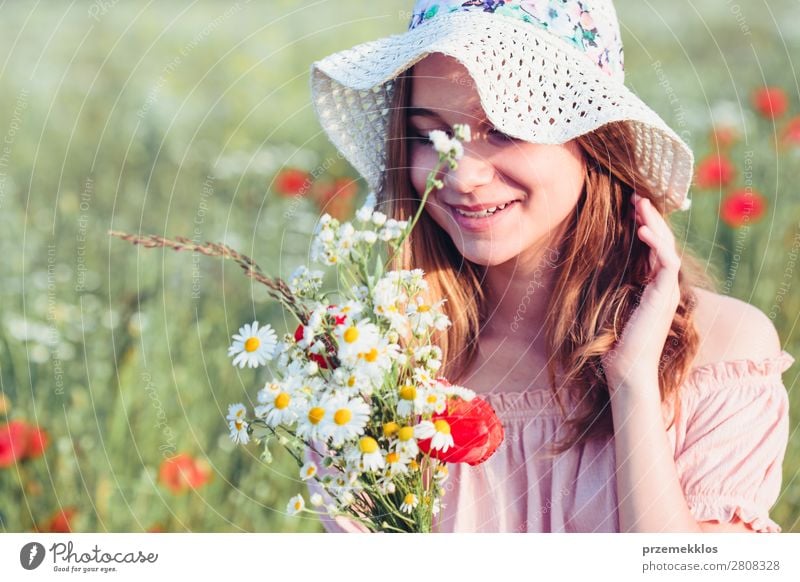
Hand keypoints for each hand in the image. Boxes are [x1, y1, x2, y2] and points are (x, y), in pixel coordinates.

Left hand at [600, 193, 681, 393]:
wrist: (628, 371)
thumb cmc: (616, 345)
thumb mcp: (611, 307)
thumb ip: (611, 288)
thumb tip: (591, 269)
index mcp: (653, 287)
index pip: (654, 248)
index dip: (645, 225)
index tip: (631, 206)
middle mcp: (664, 287)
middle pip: (663, 242)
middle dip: (650, 216)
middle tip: (637, 195)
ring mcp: (666, 292)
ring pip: (667, 246)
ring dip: (654, 223)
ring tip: (640, 203)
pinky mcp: (664, 297)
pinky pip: (667, 263)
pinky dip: (656, 244)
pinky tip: (642, 230)